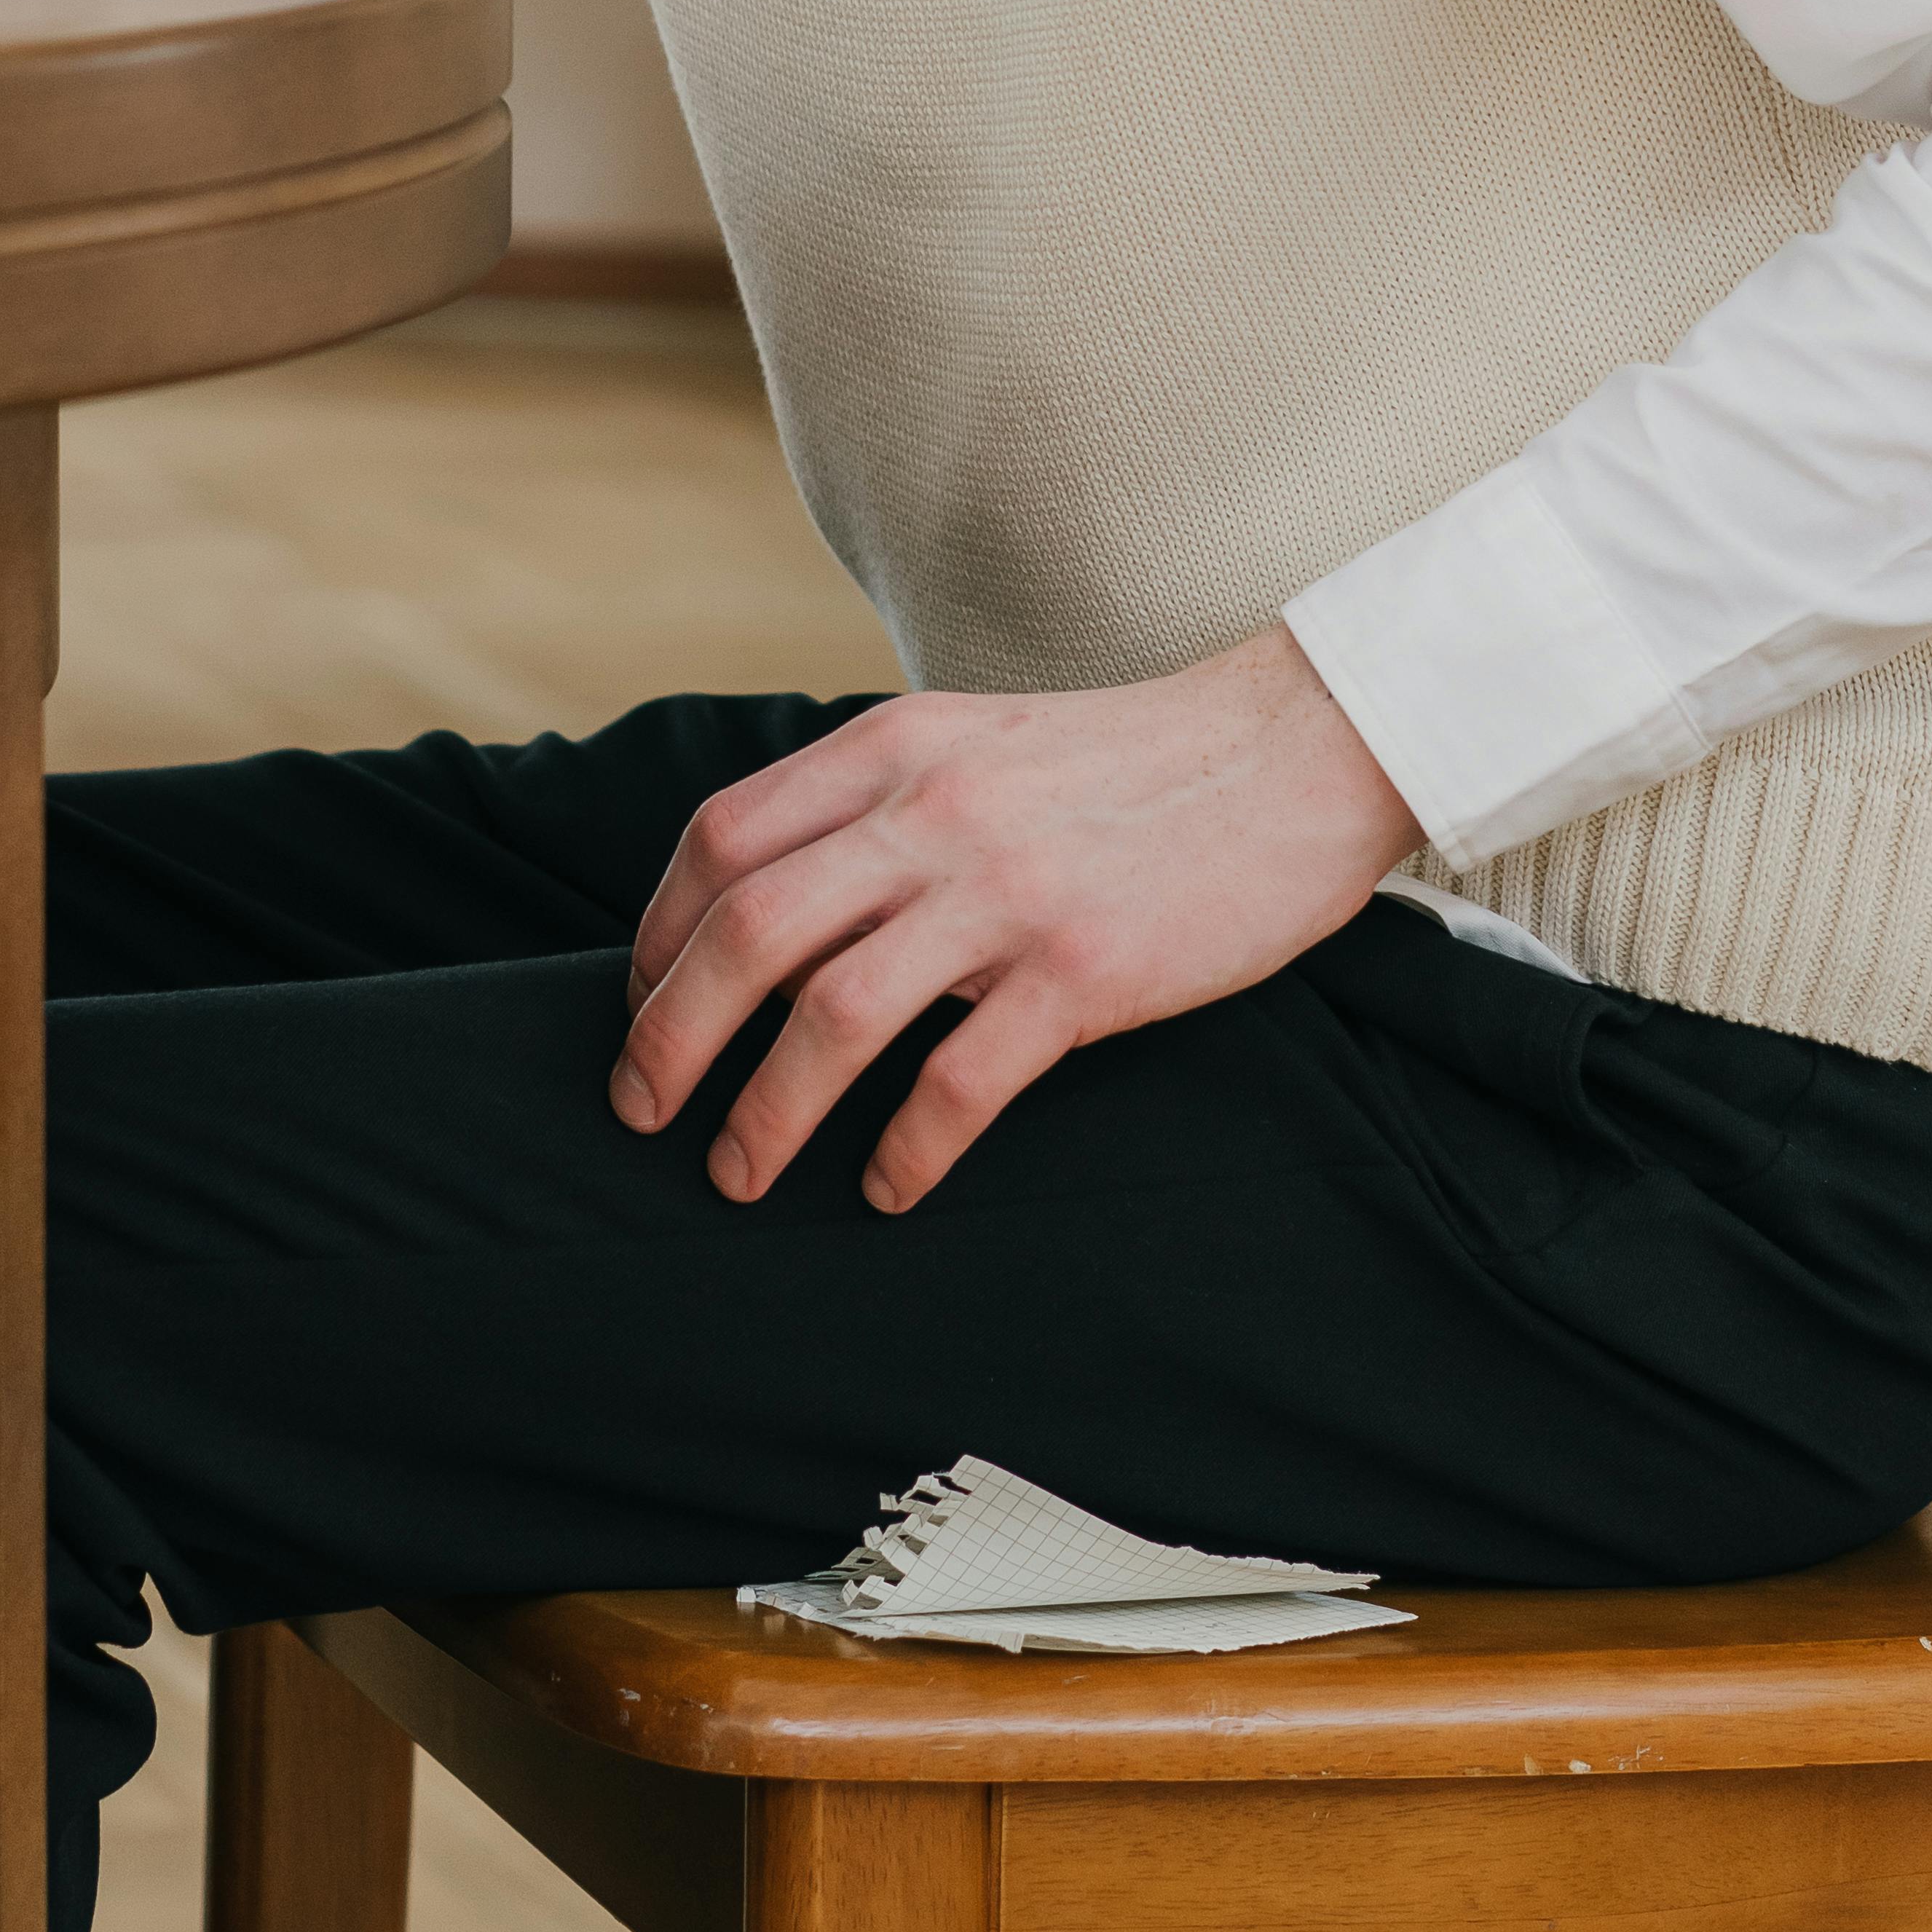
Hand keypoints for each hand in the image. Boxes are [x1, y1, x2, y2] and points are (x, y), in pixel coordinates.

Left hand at [611, 633, 1416, 1216]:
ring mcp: (1005, 892)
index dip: (658, 936)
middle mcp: (929, 812)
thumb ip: (876, 802)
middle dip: (668, 1037)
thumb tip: (773, 898)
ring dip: (764, 1111)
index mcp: (892, 749)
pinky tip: (885, 1188)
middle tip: (641, 1113)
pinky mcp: (1083, 970)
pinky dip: (904, 1150)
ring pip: (831, 1015)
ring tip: (736, 1173)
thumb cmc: (1126, 765)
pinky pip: (958, 1081)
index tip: (641, 1004)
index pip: (719, 842)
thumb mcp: (973, 743)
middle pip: (747, 933)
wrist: (1290, 752)